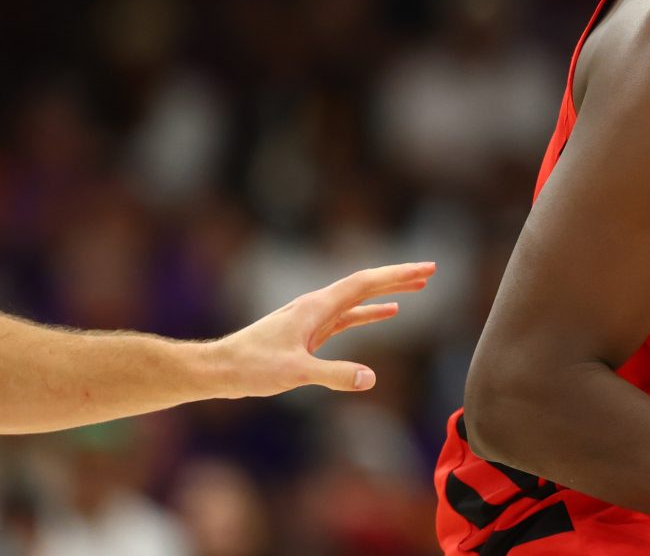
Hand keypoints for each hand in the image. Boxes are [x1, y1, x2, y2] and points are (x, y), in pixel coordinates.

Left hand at [213, 262, 436, 397]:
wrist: (219, 370)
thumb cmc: (251, 368)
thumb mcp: (295, 373)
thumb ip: (334, 374)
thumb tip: (371, 378)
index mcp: (316, 307)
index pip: (365, 284)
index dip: (397, 275)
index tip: (425, 270)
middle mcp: (317, 306)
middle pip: (365, 285)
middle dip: (399, 278)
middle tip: (431, 272)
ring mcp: (313, 318)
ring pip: (359, 299)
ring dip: (388, 293)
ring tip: (417, 288)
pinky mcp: (310, 333)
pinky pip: (349, 317)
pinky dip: (371, 313)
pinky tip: (387, 315)